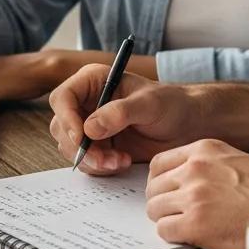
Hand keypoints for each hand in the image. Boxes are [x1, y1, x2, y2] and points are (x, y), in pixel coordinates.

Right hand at [48, 65, 209, 175]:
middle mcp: (87, 103)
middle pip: (61, 126)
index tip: (80, 137)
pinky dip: (100, 167)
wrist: (187, 125)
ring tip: (120, 161)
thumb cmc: (172, 104)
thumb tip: (90, 128)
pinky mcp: (99, 146)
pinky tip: (123, 162)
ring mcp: (91, 126)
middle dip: (80, 147)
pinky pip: (86, 161)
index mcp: (94, 81)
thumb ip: (119, 113)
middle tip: (104, 158)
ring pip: (71, 147)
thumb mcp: (149, 103)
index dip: (66, 118)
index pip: (63, 98)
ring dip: (92, 160)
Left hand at [145, 139, 248, 248]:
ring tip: (186, 225)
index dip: (159, 181)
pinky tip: (191, 236)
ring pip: (155, 209)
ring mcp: (194, 196)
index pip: (158, 164)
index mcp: (202, 150)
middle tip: (174, 213)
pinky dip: (173, 235)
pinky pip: (164, 230)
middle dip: (161, 202)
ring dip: (166, 219)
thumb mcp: (233, 159)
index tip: (165, 192)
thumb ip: (204, 164)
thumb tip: (176, 178)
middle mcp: (194, 168)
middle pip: (153, 187)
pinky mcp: (197, 224)